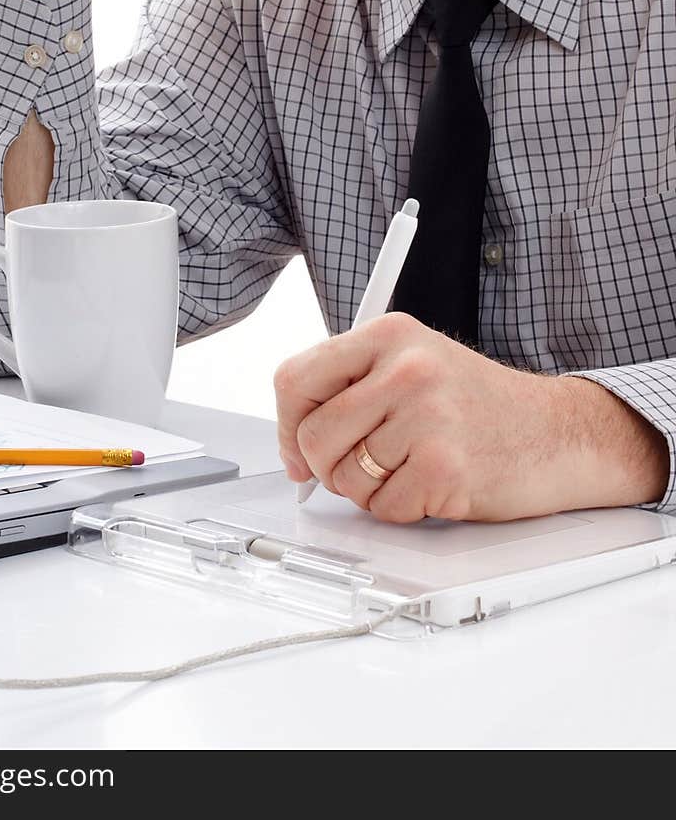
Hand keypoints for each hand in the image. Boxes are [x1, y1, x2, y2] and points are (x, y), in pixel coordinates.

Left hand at [274, 313, 668, 521]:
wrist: (555, 430)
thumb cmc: (477, 402)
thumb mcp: (412, 363)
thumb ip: (351, 385)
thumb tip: (292, 440)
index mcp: (389, 334)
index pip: (295, 378)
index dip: (288, 424)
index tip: (298, 449)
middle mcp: (406, 368)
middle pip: (314, 434)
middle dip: (326, 466)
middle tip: (359, 467)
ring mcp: (427, 415)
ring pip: (345, 476)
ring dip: (369, 489)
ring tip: (407, 468)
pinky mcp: (444, 465)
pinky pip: (384, 507)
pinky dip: (401, 509)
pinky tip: (431, 484)